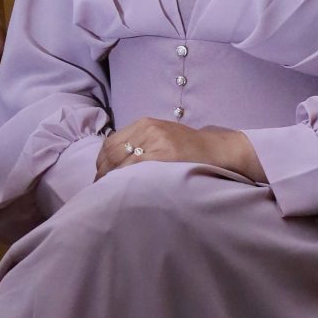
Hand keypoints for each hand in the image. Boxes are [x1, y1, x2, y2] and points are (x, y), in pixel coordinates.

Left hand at [96, 117, 263, 180]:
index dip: (102, 162)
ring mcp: (157, 142)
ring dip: (112, 180)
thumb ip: (140, 143)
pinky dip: (127, 181)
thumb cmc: (188, 147)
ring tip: (111, 194)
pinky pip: (138, 170)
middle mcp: (148, 130)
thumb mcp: (162, 136)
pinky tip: (126, 191)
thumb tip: (113, 163)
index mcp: (145, 124)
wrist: (216, 148)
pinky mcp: (166, 155)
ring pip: (122, 163)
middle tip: (102, 190)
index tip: (100, 177)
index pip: (111, 142)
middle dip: (103, 173)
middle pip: (112, 152)